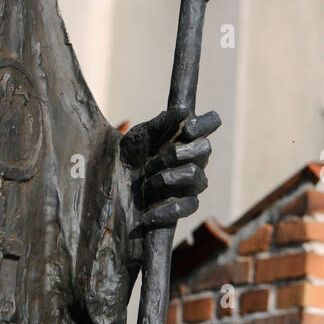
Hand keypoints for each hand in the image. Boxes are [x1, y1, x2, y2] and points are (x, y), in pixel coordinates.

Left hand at [120, 104, 220, 228]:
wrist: (113, 188)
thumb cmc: (130, 156)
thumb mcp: (140, 136)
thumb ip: (161, 123)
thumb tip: (184, 110)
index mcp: (185, 136)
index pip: (209, 123)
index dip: (204, 124)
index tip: (186, 129)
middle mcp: (193, 157)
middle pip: (205, 149)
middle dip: (179, 152)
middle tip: (154, 159)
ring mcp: (191, 182)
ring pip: (197, 177)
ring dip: (169, 178)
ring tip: (146, 183)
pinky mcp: (183, 205)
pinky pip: (189, 207)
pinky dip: (168, 210)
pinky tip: (148, 214)